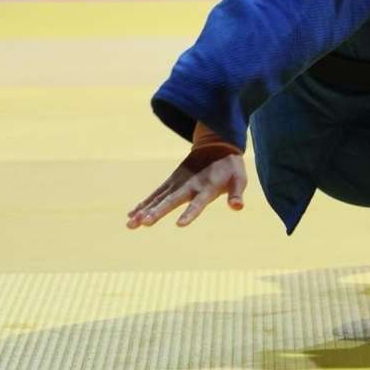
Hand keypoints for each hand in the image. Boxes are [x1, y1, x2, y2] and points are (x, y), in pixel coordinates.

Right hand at [125, 146, 246, 229]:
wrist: (216, 145)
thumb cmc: (230, 167)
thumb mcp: (239, 179)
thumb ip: (236, 194)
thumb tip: (238, 207)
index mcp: (207, 188)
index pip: (198, 203)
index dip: (190, 213)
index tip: (180, 224)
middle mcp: (189, 186)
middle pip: (171, 201)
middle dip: (158, 212)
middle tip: (143, 222)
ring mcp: (177, 183)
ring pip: (158, 198)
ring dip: (144, 210)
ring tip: (131, 224)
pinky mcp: (171, 182)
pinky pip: (155, 194)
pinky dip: (143, 204)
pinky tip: (130, 216)